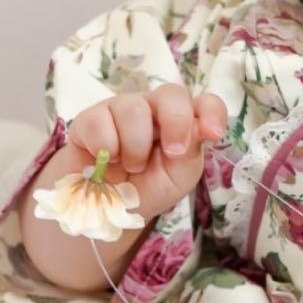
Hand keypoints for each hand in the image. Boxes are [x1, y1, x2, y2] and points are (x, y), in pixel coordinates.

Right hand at [65, 84, 226, 220]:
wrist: (109, 209)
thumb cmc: (149, 188)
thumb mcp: (179, 176)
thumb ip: (192, 150)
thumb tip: (201, 127)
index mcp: (182, 120)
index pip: (205, 103)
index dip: (212, 112)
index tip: (212, 134)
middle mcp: (153, 108)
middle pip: (171, 93)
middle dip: (175, 123)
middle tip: (171, 153)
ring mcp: (121, 108)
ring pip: (133, 108)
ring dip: (135, 147)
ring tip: (130, 165)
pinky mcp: (90, 118)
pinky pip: (99, 122)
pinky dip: (106, 148)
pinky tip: (106, 159)